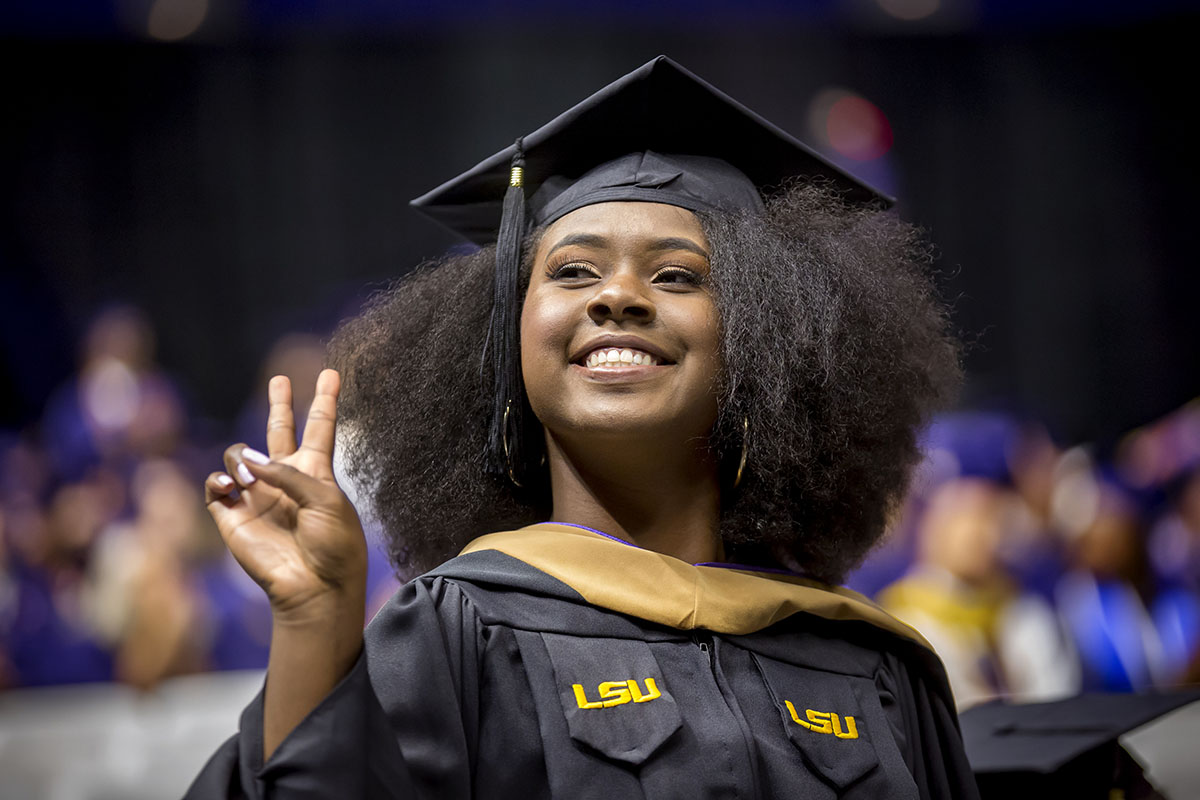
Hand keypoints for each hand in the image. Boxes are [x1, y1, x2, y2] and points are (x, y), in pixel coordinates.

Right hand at [205, 369, 366, 623]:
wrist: (314, 587)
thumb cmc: (332, 544)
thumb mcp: (325, 500)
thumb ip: (289, 474)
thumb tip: (250, 462)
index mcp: (316, 473)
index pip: (321, 428)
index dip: (325, 400)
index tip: (332, 374)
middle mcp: (286, 480)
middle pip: (280, 432)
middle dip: (280, 405)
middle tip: (280, 379)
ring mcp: (258, 496)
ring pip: (241, 454)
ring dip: (243, 457)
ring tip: (252, 477)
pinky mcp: (233, 516)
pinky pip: (215, 486)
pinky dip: (219, 480)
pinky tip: (232, 485)